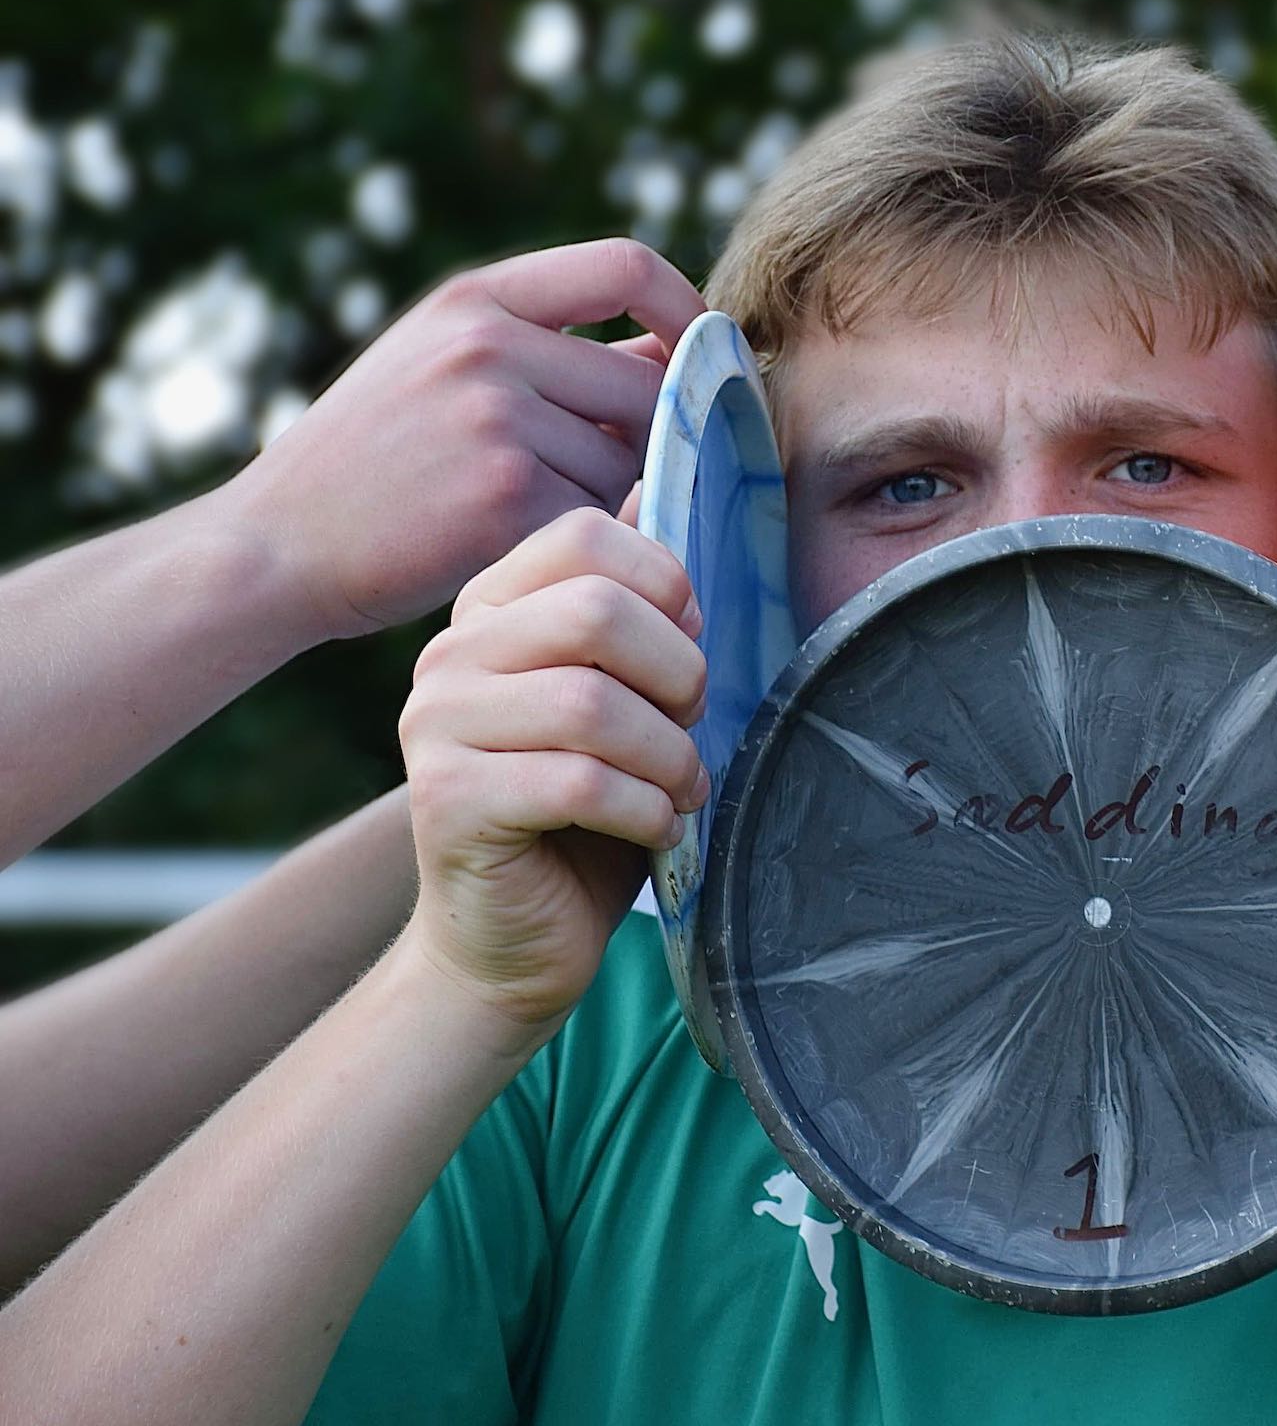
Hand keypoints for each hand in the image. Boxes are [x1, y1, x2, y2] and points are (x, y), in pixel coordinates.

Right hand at [209, 238, 704, 642]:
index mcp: (474, 299)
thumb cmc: (373, 462)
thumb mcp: (438, 365)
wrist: (275, 547)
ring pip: (629, 460)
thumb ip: (548, 348)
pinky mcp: (504, 498)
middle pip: (648, 383)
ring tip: (540, 516)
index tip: (706, 356)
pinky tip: (533, 550)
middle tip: (620, 480)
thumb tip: (679, 349)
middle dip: (652, 438)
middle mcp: (487, 346)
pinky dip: (585, 540)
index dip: (687, 311)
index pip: (626, 267)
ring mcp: (496, 420)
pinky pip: (600, 515)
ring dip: (611, 498)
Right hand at [398, 507, 707, 1032]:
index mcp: (493, 609)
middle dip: (678, 675)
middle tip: (691, 728)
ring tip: (680, 790)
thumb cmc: (584, 809)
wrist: (512, 937)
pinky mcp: (448, 801)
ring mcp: (437, 725)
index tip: (687, 654)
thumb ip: (632, 603)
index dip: (666, 591)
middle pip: (598, 612)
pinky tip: (656, 829)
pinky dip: (646, 810)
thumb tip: (656, 488)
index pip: (586, 536)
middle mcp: (451, 654)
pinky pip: (581, 783)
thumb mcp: (623, 693)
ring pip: (593, 705)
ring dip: (670, 757)